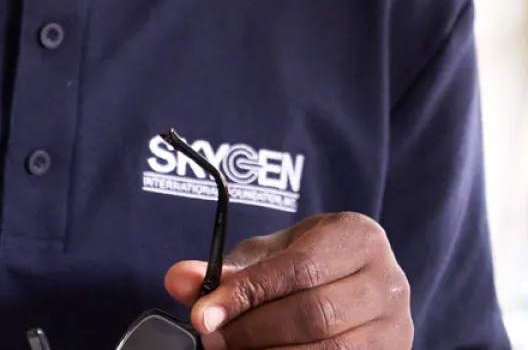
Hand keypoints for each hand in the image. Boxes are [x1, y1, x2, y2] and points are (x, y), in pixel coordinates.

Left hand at [164, 212, 411, 348]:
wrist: (350, 283)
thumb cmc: (304, 265)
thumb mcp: (267, 256)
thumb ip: (224, 268)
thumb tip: (179, 279)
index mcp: (359, 237)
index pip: (297, 269)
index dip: (246, 295)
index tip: (201, 315)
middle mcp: (389, 281)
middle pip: (314, 315)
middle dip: (253, 331)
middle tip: (212, 339)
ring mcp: (398, 327)